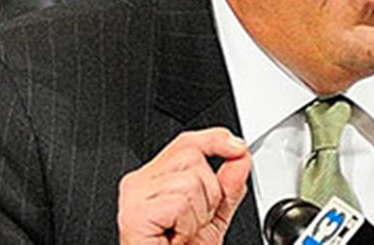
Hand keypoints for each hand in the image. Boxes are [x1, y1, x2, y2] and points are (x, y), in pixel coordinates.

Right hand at [117, 128, 250, 244]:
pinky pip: (179, 201)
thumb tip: (240, 156)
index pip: (186, 142)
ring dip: (198, 214)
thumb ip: (228, 186)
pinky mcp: (134, 213)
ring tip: (183, 233)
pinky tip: (174, 238)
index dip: (214, 140)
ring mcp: (133, 196)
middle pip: (191, 156)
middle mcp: (140, 182)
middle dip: (208, 192)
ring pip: (189, 179)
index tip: (237, 147)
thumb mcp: (212, 218)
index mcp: (155, 178)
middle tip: (193, 221)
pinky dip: (187, 224)